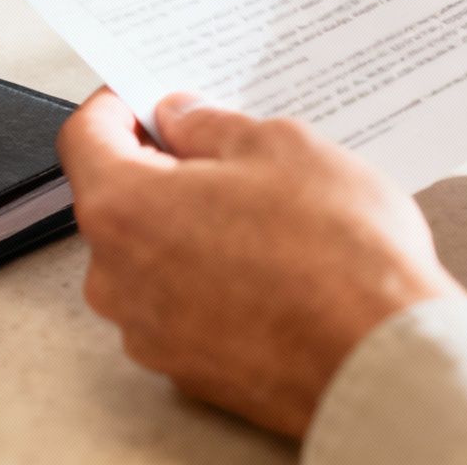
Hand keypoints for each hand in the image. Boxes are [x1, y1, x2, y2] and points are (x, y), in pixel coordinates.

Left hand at [58, 90, 463, 437]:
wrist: (381, 360)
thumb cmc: (336, 255)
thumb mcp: (279, 146)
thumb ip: (211, 126)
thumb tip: (181, 119)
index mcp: (124, 210)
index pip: (85, 138)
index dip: (117, 104)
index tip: (146, 95)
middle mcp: (117, 280)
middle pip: (119, 200)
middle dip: (165, 168)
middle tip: (227, 149)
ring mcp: (149, 333)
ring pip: (153, 256)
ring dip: (193, 226)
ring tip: (267, 212)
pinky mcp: (187, 371)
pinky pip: (183, 304)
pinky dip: (213, 278)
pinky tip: (274, 265)